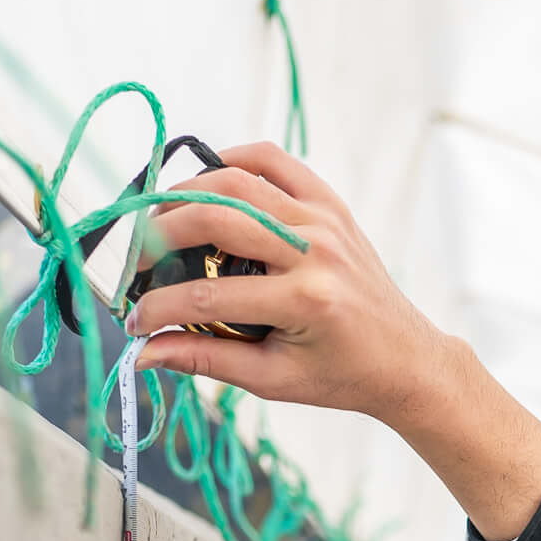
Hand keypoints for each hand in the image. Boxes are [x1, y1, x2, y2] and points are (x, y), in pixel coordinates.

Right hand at [128, 143, 540, 538]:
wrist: (406, 358)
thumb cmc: (341, 376)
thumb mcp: (273, 379)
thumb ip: (206, 360)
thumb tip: (142, 354)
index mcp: (304, 302)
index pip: (209, 296)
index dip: (160, 307)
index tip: (134, 321)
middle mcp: (315, 251)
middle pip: (215, 219)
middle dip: (162, 236)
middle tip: (138, 262)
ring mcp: (324, 221)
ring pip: (237, 181)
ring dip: (187, 194)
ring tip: (160, 223)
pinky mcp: (330, 205)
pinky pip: (274, 163)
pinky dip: (234, 162)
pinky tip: (206, 183)